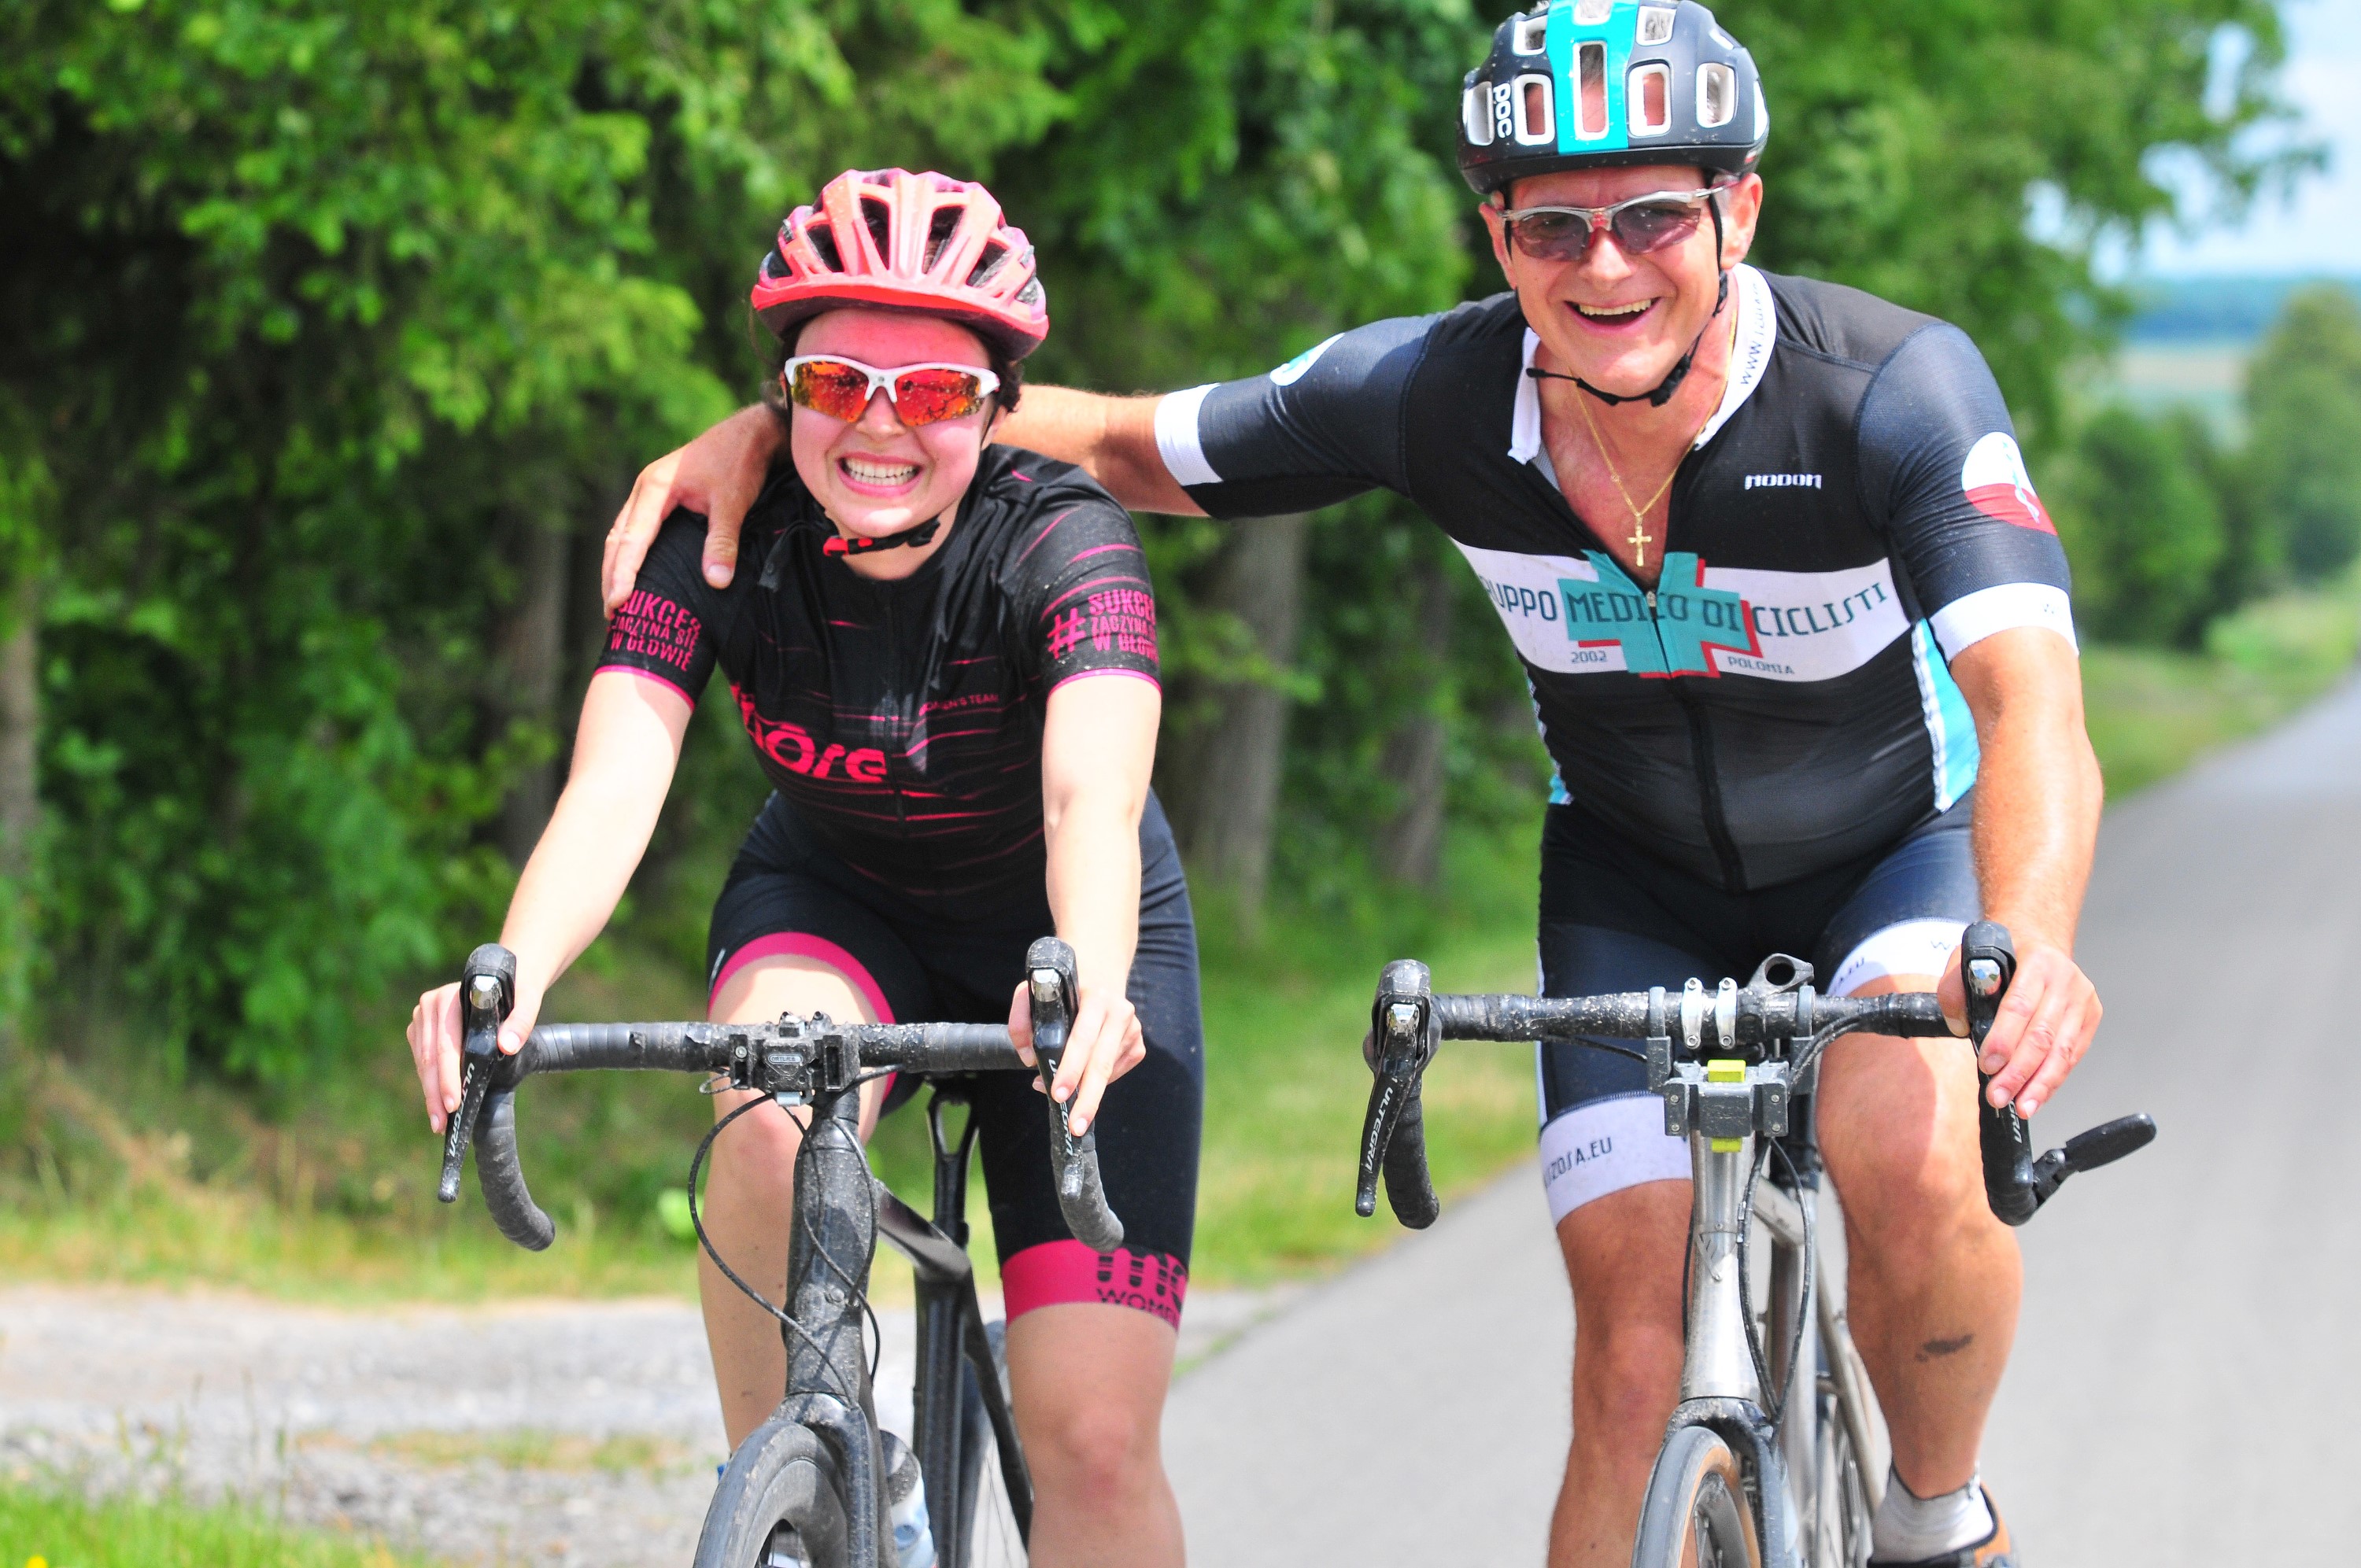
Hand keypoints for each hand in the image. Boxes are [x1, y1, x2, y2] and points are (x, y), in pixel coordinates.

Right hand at [405, 975, 544, 1135]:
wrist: (506, 976)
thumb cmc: (518, 989)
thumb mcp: (528, 1000)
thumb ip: (521, 1021)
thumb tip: (506, 1047)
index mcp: (450, 998)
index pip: (446, 1045)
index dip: (448, 1077)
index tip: (454, 1104)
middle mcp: (430, 1005)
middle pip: (429, 1058)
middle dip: (435, 1094)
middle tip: (441, 1125)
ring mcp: (423, 1018)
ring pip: (422, 1062)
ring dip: (430, 1094)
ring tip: (439, 1123)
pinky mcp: (422, 1029)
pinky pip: (423, 1061)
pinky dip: (431, 1083)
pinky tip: (438, 1104)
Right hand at [600, 406, 781, 612]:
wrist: (749, 433)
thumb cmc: (739, 462)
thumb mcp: (733, 502)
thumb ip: (723, 540)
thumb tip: (716, 582)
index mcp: (654, 487)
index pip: (632, 539)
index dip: (623, 573)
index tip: (617, 603)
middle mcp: (644, 489)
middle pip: (618, 539)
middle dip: (611, 577)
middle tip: (611, 614)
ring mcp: (648, 492)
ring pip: (622, 535)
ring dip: (616, 568)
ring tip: (615, 603)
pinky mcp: (659, 499)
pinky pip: (634, 531)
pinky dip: (629, 555)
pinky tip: (633, 576)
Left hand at [1006, 979, 1146, 1136]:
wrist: (1100, 970)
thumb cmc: (1064, 986)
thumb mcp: (1034, 990)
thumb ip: (1022, 1020)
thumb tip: (1029, 1059)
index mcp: (1096, 998)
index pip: (1083, 1038)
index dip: (1071, 1068)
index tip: (1057, 1093)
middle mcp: (1120, 1013)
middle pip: (1102, 1064)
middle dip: (1087, 1098)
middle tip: (1075, 1125)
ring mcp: (1133, 1030)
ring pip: (1109, 1073)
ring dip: (1087, 1093)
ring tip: (1071, 1108)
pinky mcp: (1138, 1045)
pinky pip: (1116, 1072)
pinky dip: (1099, 1082)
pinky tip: (1085, 1078)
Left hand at [1936, 936, 2100, 1117]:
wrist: (2039, 942)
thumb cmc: (2001, 956)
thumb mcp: (1969, 957)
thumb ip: (1955, 989)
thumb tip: (1960, 1026)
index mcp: (2037, 960)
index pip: (2020, 1005)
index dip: (2004, 1039)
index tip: (1988, 1066)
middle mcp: (2066, 980)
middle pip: (2043, 1034)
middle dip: (2019, 1071)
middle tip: (1998, 1096)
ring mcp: (2083, 1000)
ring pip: (2063, 1050)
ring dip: (2040, 1084)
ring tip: (2021, 1107)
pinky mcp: (2091, 1018)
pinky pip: (2072, 1056)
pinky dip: (2053, 1079)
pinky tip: (2036, 1097)